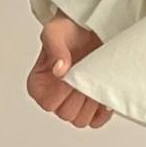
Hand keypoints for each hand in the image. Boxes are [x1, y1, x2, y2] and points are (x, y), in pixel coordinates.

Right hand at [26, 10, 113, 128]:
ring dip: (92, 103)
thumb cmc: (70, 29)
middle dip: (81, 96)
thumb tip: (59, 69)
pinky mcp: (92, 103)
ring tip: (98, 81)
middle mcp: (54, 96)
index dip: (64, 91)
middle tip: (90, 75)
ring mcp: (74, 101)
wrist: (91, 26)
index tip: (74, 74)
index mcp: (39, 84)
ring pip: (81, 120)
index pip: (49, 103)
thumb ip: (55, 48)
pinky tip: (106, 95)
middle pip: (67, 114)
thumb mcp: (56, 31)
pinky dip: (102, 112)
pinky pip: (96, 121)